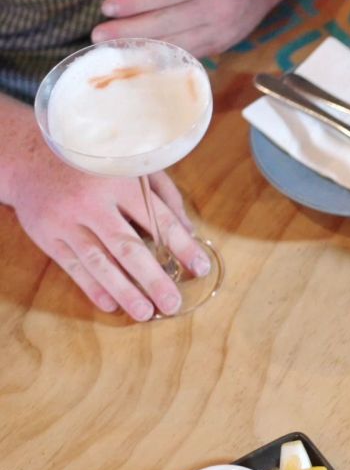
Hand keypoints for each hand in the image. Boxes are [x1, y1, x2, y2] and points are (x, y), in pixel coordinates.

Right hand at [10, 151, 207, 320]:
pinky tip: (111, 304)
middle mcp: (91, 203)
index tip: (200, 268)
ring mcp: (66, 221)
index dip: (182, 247)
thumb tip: (188, 231)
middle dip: (153, 279)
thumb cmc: (93, 164)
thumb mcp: (132, 166)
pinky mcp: (46, 234)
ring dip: (124, 291)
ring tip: (145, 312)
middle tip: (172, 304)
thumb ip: (163, 195)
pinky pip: (72, 266)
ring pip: (99, 262)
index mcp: (119, 182)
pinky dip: (92, 287)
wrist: (28, 156)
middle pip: (127, 248)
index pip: (158, 220)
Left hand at [92, 0, 285, 56]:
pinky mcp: (226, 42)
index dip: (136, 2)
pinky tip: (143, 55)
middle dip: (131, 30)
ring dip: (145, 47)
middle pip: (169, 22)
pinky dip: (166, 56)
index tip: (107, 7)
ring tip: (114, 47)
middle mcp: (222, 5)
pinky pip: (192, 53)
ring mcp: (226, 28)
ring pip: (180, 42)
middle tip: (98, 34)